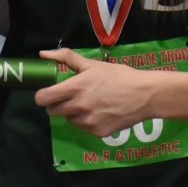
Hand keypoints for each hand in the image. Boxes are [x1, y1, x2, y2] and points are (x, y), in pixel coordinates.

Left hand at [33, 47, 158, 137]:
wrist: (144, 95)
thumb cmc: (118, 76)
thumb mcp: (92, 64)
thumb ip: (66, 58)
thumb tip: (43, 54)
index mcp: (74, 88)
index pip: (43, 98)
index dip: (43, 95)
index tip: (49, 93)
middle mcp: (78, 107)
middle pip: (52, 111)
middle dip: (57, 104)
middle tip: (70, 97)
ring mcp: (87, 122)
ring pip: (68, 120)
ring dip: (73, 113)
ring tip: (90, 103)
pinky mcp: (97, 132)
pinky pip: (83, 128)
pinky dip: (87, 121)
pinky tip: (100, 112)